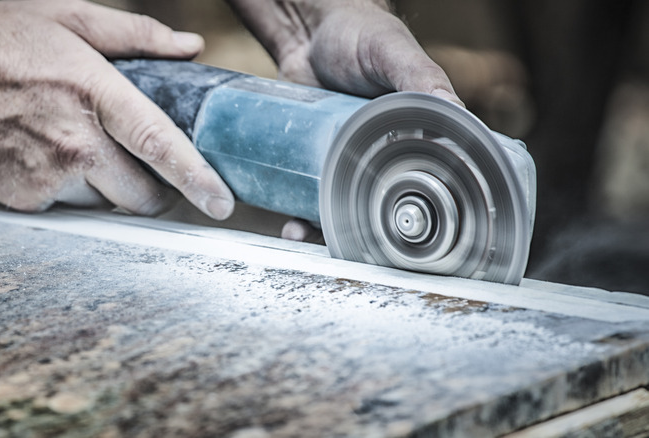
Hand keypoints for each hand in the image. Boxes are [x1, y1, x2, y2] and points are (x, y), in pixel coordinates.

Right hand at [0, 0, 233, 218]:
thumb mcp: (69, 18)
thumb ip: (136, 35)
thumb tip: (189, 46)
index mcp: (91, 91)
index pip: (158, 144)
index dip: (196, 178)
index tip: (222, 203)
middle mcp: (71, 140)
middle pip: (140, 195)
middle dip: (154, 193)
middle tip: (147, 173)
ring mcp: (42, 175)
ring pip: (103, 205)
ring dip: (105, 189)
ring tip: (79, 149)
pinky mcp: (18, 198)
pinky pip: (65, 209)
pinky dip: (68, 192)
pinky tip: (46, 157)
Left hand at [227, 0, 461, 240]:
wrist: (306, 31)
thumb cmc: (359, 33)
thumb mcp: (392, 52)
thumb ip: (419, 77)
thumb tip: (454, 111)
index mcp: (418, 131)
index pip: (433, 176)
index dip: (431, 208)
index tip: (424, 237)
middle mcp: (387, 152)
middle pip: (387, 203)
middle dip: (379, 233)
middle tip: (365, 252)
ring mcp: (349, 160)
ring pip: (348, 207)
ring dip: (333, 231)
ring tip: (314, 240)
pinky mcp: (318, 160)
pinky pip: (313, 196)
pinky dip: (303, 218)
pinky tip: (292, 228)